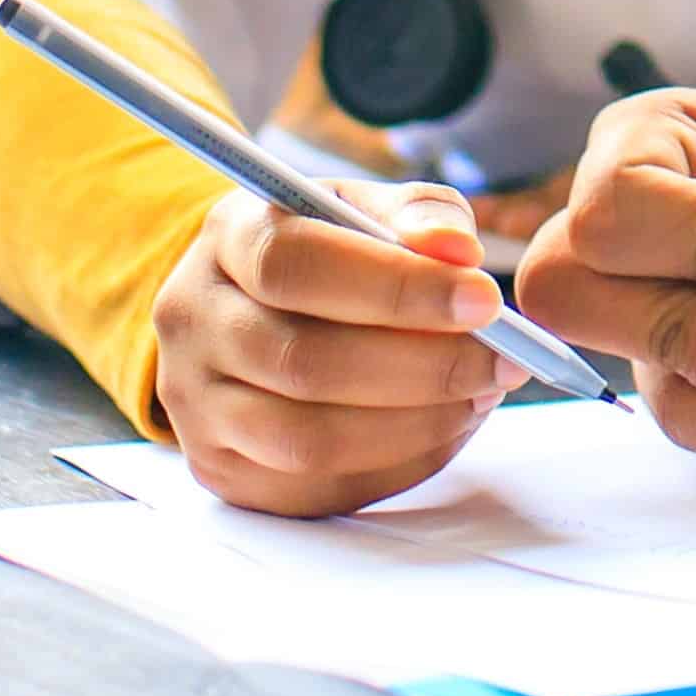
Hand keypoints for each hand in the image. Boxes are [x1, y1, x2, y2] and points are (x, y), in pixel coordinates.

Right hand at [143, 181, 511, 518]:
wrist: (251, 309)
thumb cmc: (326, 252)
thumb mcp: (364, 208)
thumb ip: (417, 215)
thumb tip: (457, 251)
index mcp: (226, 239)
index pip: (295, 265)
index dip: (396, 289)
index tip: (483, 300)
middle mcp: (193, 322)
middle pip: (304, 363)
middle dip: (424, 367)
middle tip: (502, 361)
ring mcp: (197, 406)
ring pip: (308, 439)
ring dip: (415, 424)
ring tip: (477, 394)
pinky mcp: (222, 470)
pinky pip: (317, 487)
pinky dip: (397, 463)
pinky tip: (442, 428)